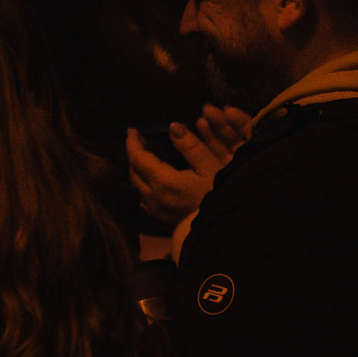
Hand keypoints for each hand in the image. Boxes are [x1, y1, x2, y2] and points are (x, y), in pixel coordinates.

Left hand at [126, 106, 250, 225]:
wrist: (225, 229)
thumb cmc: (221, 195)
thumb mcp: (211, 167)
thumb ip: (190, 145)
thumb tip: (173, 127)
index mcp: (164, 182)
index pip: (138, 158)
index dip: (133, 142)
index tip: (132, 129)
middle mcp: (154, 198)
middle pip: (134, 172)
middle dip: (134, 154)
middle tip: (139, 139)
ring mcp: (157, 211)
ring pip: (137, 186)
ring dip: (138, 169)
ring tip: (146, 156)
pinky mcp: (162, 220)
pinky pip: (145, 199)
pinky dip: (144, 184)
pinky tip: (152, 180)